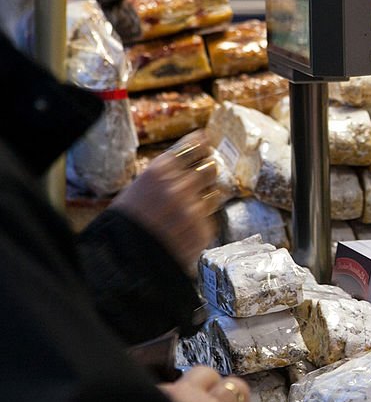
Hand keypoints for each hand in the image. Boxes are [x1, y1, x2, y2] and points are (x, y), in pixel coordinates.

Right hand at [111, 132, 219, 272]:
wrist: (124, 259)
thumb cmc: (124, 223)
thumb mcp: (135, 189)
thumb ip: (161, 178)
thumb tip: (181, 167)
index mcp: (159, 171)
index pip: (192, 147)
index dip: (201, 144)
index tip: (205, 141)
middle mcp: (180, 187)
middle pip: (210, 168)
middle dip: (208, 170)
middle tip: (206, 173)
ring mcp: (194, 209)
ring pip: (216, 192)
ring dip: (208, 195)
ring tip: (193, 205)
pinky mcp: (203, 229)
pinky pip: (212, 216)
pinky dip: (203, 219)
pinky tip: (187, 226)